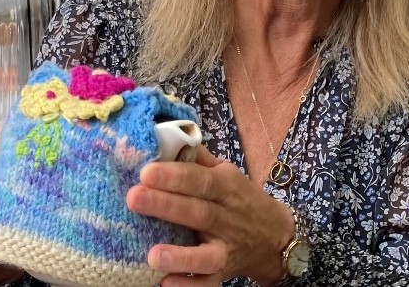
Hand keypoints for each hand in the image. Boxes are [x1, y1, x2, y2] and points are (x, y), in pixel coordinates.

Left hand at [126, 147, 294, 285]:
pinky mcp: (223, 274)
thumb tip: (169, 137)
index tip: (146, 171)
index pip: (200, 179)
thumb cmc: (241, 197)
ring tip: (152, 254)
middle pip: (197, 211)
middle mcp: (227, 218)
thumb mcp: (226, 171)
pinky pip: (208, 284)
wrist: (274, 235)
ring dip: (180, 255)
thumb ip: (198, 158)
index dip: (175, 175)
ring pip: (205, 254)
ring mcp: (226, 249)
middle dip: (165, 205)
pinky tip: (166, 284)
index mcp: (226, 187)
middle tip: (134, 197)